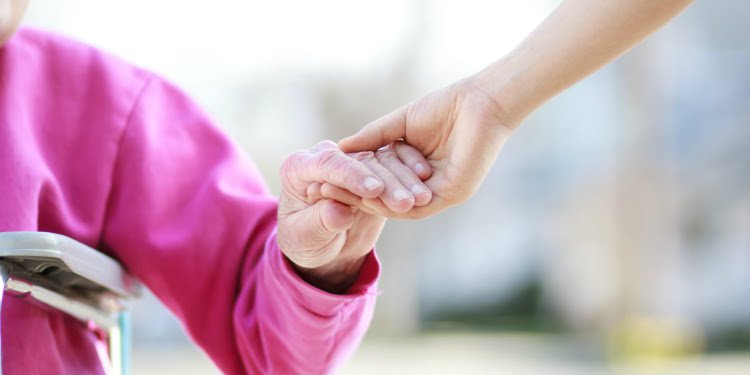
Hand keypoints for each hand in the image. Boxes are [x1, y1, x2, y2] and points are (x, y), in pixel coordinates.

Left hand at [277, 140, 430, 292]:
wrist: (319, 246)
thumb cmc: (304, 242)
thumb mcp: (305, 237)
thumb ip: (319, 222)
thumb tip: (338, 213)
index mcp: (300, 166)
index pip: (329, 164)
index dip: (353, 176)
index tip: (374, 190)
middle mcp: (327, 157)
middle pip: (360, 162)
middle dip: (385, 181)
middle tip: (405, 202)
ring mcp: (353, 163)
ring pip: (382, 163)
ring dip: (404, 181)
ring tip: (422, 200)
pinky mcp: (373, 172)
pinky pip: (395, 169)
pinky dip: (411, 179)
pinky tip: (426, 191)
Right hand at [337, 78, 515, 218]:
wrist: (479, 102)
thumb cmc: (444, 107)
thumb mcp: (398, 123)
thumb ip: (372, 138)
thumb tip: (340, 149)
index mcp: (414, 172)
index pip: (379, 184)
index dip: (352, 183)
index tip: (322, 181)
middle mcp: (425, 187)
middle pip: (385, 197)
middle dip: (355, 195)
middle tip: (325, 194)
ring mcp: (439, 193)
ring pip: (398, 204)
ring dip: (371, 200)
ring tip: (342, 194)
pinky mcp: (451, 194)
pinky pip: (417, 205)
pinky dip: (392, 201)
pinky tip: (370, 194)